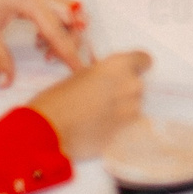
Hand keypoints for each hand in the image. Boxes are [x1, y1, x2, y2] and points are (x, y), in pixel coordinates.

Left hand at [0, 0, 88, 86]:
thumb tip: (6, 83)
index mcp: (32, 1)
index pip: (58, 32)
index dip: (70, 54)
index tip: (81, 71)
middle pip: (72, 18)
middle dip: (72, 41)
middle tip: (59, 62)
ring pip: (65, 13)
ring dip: (64, 33)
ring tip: (48, 54)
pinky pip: (53, 11)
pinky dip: (54, 27)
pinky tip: (39, 42)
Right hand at [25, 53, 151, 159]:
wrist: (48, 133)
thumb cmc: (56, 99)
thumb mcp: (80, 76)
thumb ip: (102, 76)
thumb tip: (108, 82)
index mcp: (118, 66)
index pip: (144, 60)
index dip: (136, 66)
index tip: (128, 72)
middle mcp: (131, 86)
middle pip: (137, 86)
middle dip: (124, 91)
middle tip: (104, 98)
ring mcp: (131, 112)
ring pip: (133, 107)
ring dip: (122, 110)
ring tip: (99, 116)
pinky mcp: (125, 133)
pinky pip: (126, 126)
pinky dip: (118, 126)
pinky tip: (100, 129)